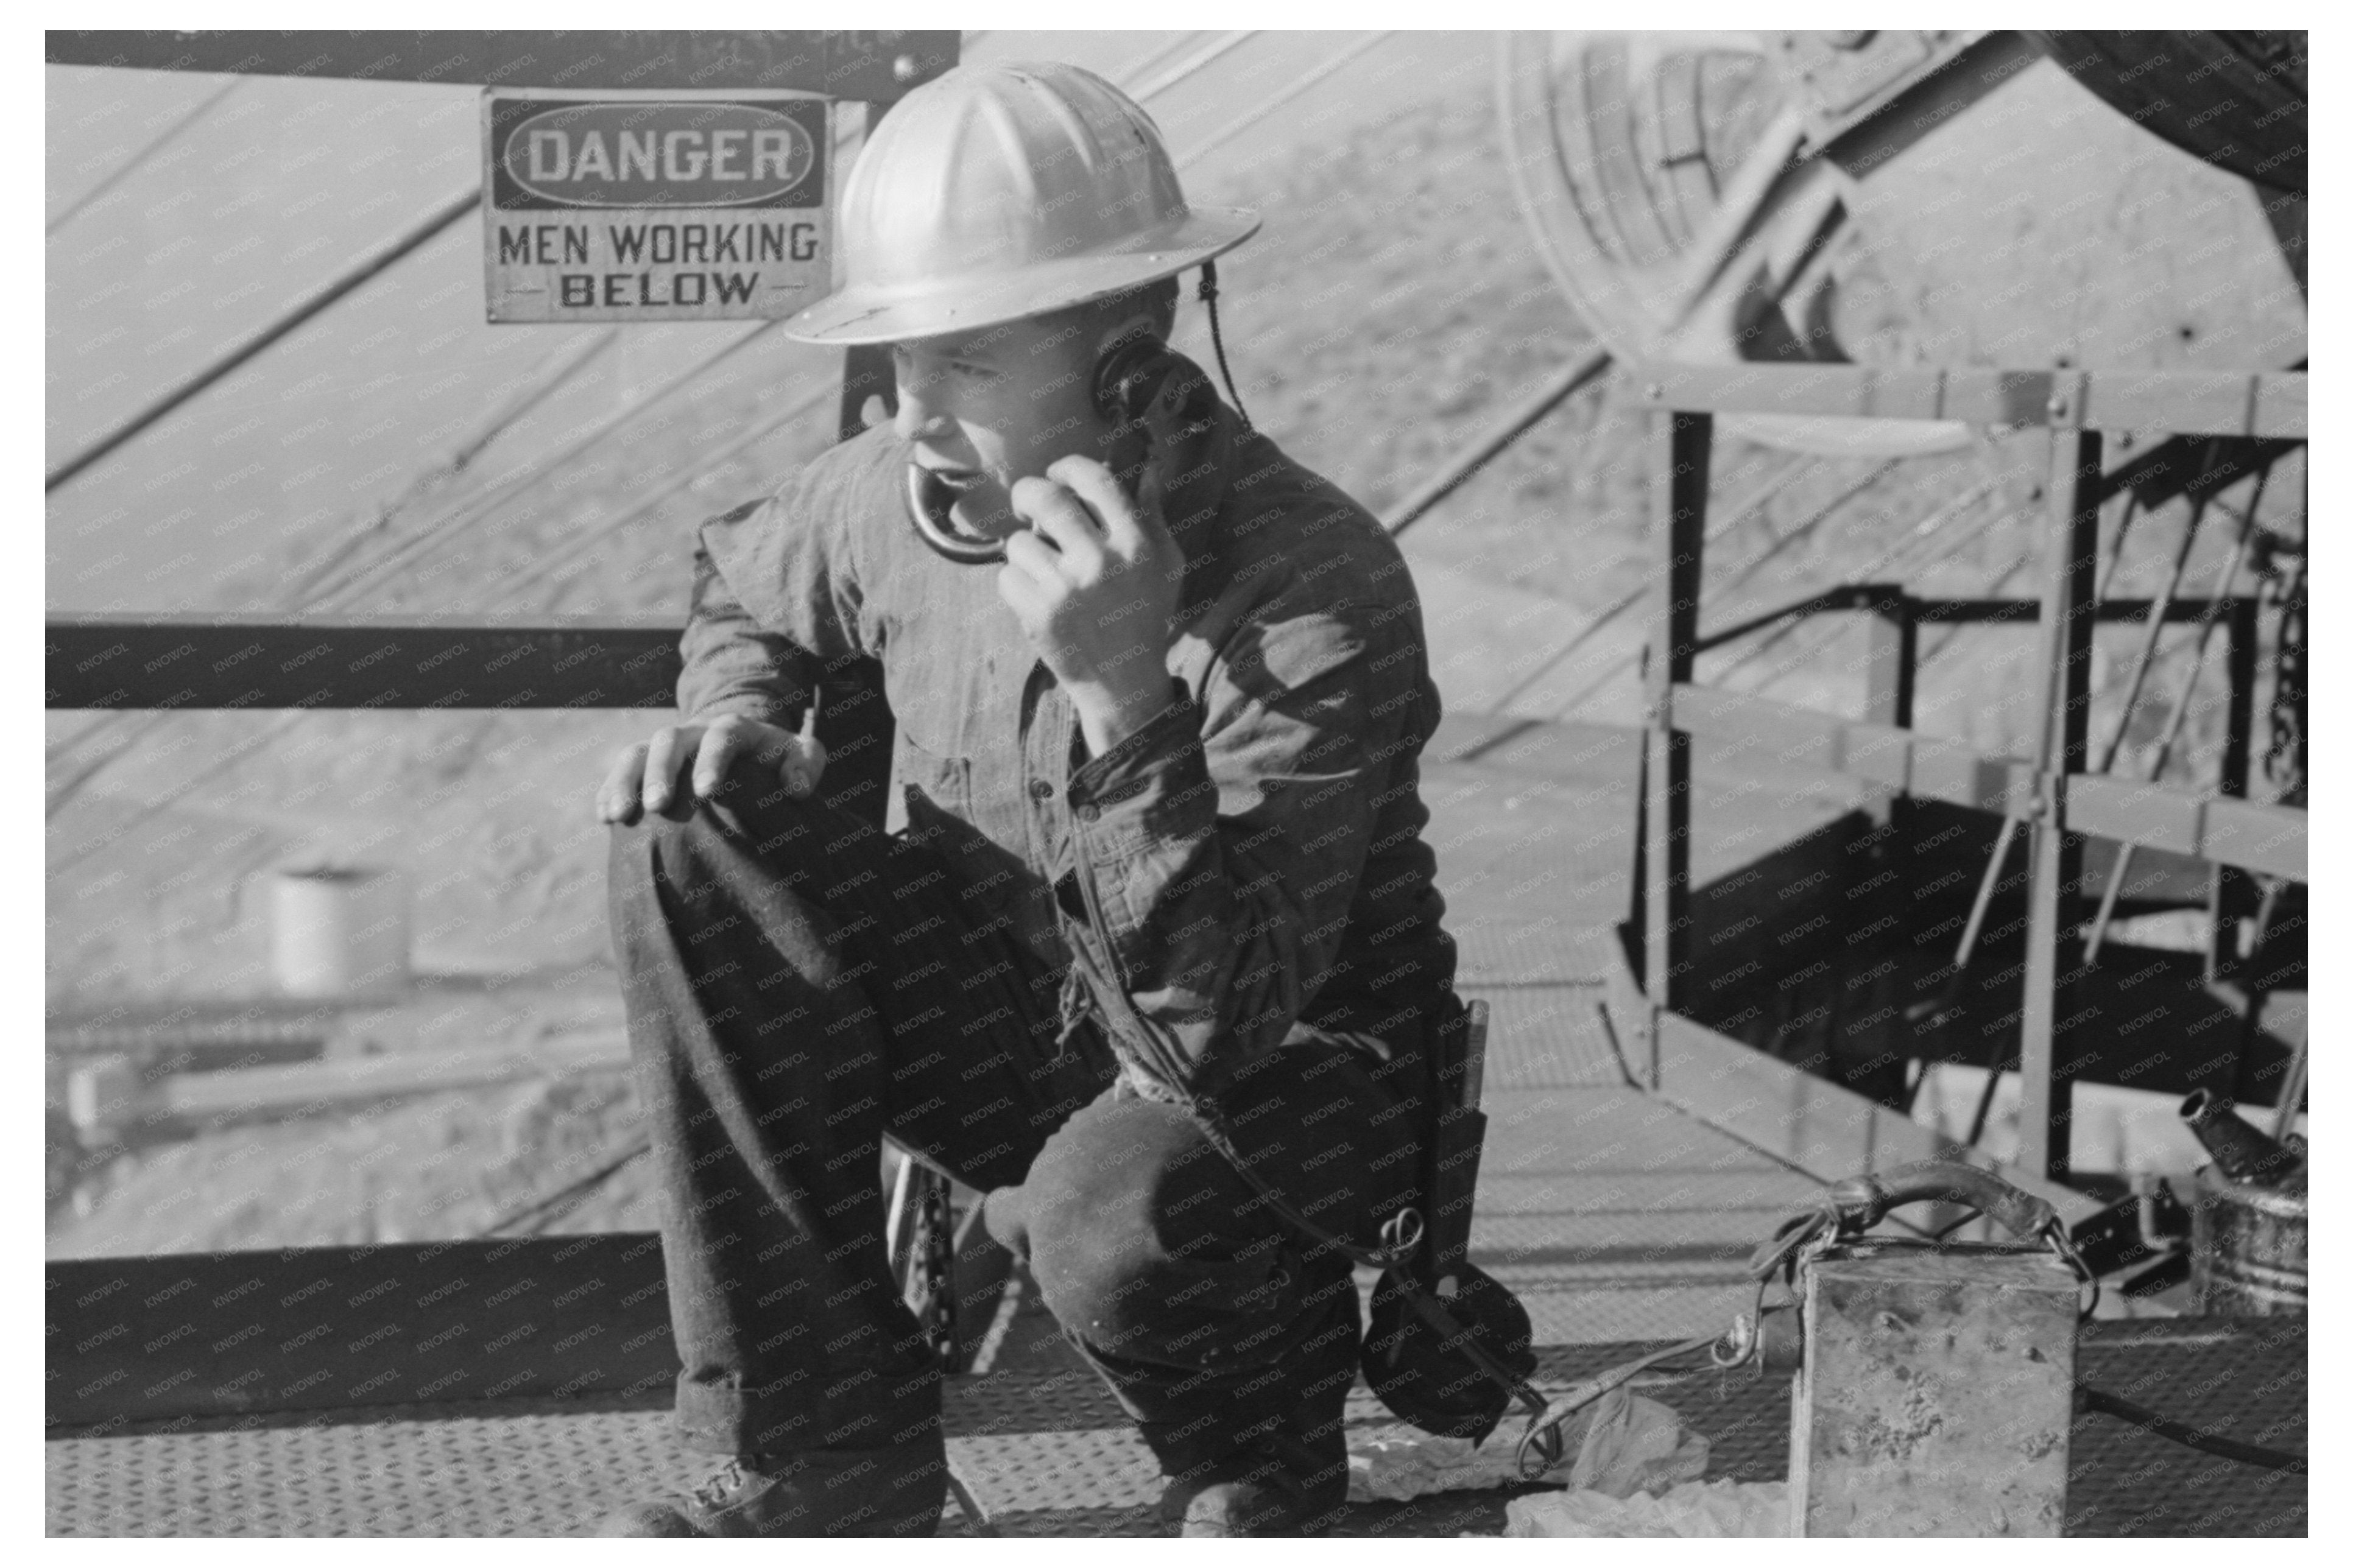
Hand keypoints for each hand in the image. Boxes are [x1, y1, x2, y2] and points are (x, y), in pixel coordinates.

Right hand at [596, 709, 824, 824]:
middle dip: (660, 772)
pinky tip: (604, 818)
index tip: (707, 791)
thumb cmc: (776, 757)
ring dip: (624, 781)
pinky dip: (609, 790)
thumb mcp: (801, 754)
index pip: (721, 736)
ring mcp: (664, 746)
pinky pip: (621, 772)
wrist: (743, 746)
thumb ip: (806, 765)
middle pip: (668, 740)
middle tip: (656, 806)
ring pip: (635, 753)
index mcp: (734, 727)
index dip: (713, 760)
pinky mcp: (645, 764)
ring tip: (617, 815)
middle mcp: (693, 732)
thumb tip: (796, 789)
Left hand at [999, 455, 1183, 753]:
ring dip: (1024, 549)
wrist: (1124, 683)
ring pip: (1019, 540)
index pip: (1095, 479)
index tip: (1058, 473)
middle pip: (1045, 498)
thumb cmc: (1146, 616)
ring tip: (1040, 566)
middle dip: (1028, 493)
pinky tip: (1035, 595)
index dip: (1069, 467)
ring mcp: (1065, 590)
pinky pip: (1006, 576)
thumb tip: (1147, 468)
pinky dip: (1015, 583)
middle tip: (1028, 503)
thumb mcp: (1166, 565)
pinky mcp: (1038, 616)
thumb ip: (1154, 516)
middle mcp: (1100, 562)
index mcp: (1135, 544)